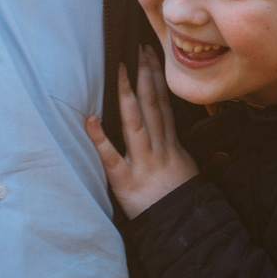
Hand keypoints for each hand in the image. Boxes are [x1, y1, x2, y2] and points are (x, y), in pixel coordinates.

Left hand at [86, 49, 200, 217]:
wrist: (185, 229)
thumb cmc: (183, 201)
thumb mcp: (186, 168)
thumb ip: (174, 147)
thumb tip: (168, 129)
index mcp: (172, 145)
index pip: (165, 104)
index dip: (158, 78)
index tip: (152, 54)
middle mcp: (159, 149)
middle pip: (153, 106)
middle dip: (146, 75)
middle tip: (138, 48)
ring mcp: (143, 164)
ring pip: (136, 123)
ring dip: (128, 94)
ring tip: (120, 69)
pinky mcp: (127, 182)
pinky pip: (111, 158)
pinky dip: (99, 138)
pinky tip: (90, 119)